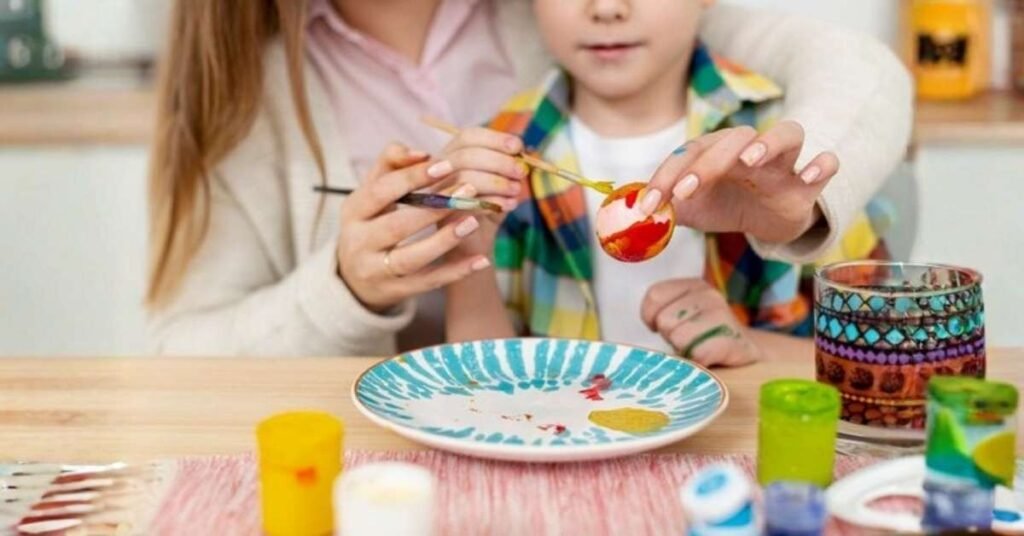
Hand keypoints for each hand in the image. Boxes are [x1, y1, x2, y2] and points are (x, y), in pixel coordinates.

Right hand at [336, 143, 492, 312]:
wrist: (354, 277)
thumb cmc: (371, 221)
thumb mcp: (370, 192)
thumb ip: (390, 164)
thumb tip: (420, 152)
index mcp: (353, 211)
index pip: (381, 192)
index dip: (412, 177)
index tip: (445, 164)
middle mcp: (358, 243)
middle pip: (397, 226)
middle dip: (434, 208)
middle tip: (469, 189)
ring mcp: (376, 271)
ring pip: (411, 258)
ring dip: (444, 240)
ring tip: (473, 221)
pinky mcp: (395, 291)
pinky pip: (429, 283)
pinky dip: (456, 272)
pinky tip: (482, 260)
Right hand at [428, 127, 528, 255]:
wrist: (473, 244)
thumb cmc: (486, 208)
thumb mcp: (502, 183)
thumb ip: (510, 166)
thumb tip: (526, 153)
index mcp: (452, 156)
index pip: (468, 136)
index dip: (494, 138)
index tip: (518, 146)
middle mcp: (438, 172)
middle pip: (465, 155)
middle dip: (499, 161)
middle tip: (521, 171)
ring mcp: (436, 194)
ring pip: (464, 178)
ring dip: (497, 182)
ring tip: (517, 191)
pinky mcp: (442, 218)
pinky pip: (466, 204)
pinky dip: (493, 201)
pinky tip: (509, 205)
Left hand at [640, 278, 762, 366]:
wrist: (746, 354)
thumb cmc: (704, 337)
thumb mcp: (683, 316)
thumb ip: (663, 313)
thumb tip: (643, 329)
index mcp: (694, 286)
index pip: (655, 295)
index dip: (651, 317)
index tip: (661, 327)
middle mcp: (709, 295)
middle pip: (664, 320)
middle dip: (670, 336)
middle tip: (688, 341)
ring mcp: (722, 315)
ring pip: (679, 337)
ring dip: (684, 350)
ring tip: (699, 349)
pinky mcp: (731, 339)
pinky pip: (697, 354)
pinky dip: (698, 364)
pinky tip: (709, 360)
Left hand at [641, 121, 836, 243]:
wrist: (769, 219)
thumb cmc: (727, 203)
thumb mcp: (692, 208)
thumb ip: (666, 208)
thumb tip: (632, 217)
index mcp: (716, 151)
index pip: (689, 153)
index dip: (665, 177)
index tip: (647, 205)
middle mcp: (750, 148)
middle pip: (732, 141)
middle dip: (705, 165)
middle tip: (684, 192)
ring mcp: (783, 162)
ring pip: (786, 133)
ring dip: (767, 143)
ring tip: (749, 161)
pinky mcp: (809, 182)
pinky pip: (827, 161)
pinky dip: (822, 164)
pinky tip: (809, 175)